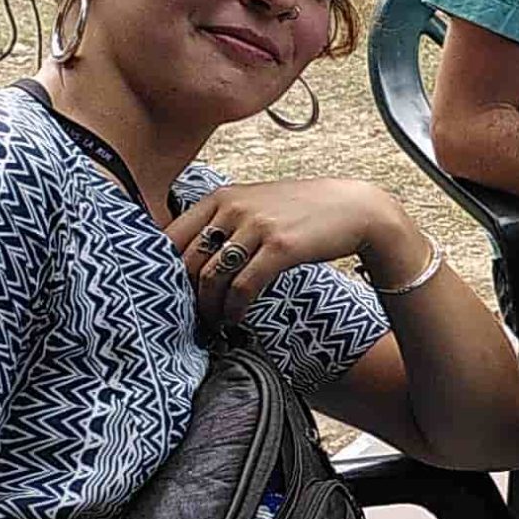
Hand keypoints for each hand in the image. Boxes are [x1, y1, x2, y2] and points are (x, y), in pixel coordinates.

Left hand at [168, 179, 419, 330]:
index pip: (171, 238)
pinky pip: (243, 286)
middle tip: (191, 316)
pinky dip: (234, 309)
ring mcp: (258, 226)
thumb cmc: (303, 212)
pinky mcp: (281, 247)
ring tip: (213, 321)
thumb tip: (189, 261)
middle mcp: (234, 208)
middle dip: (185, 296)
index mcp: (221, 197)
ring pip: (211, 277)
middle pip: (187, 262)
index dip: (164, 273)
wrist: (354, 209)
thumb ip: (223, 222)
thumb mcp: (257, 205)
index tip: (171, 295)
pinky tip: (235, 319)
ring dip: (208, 308)